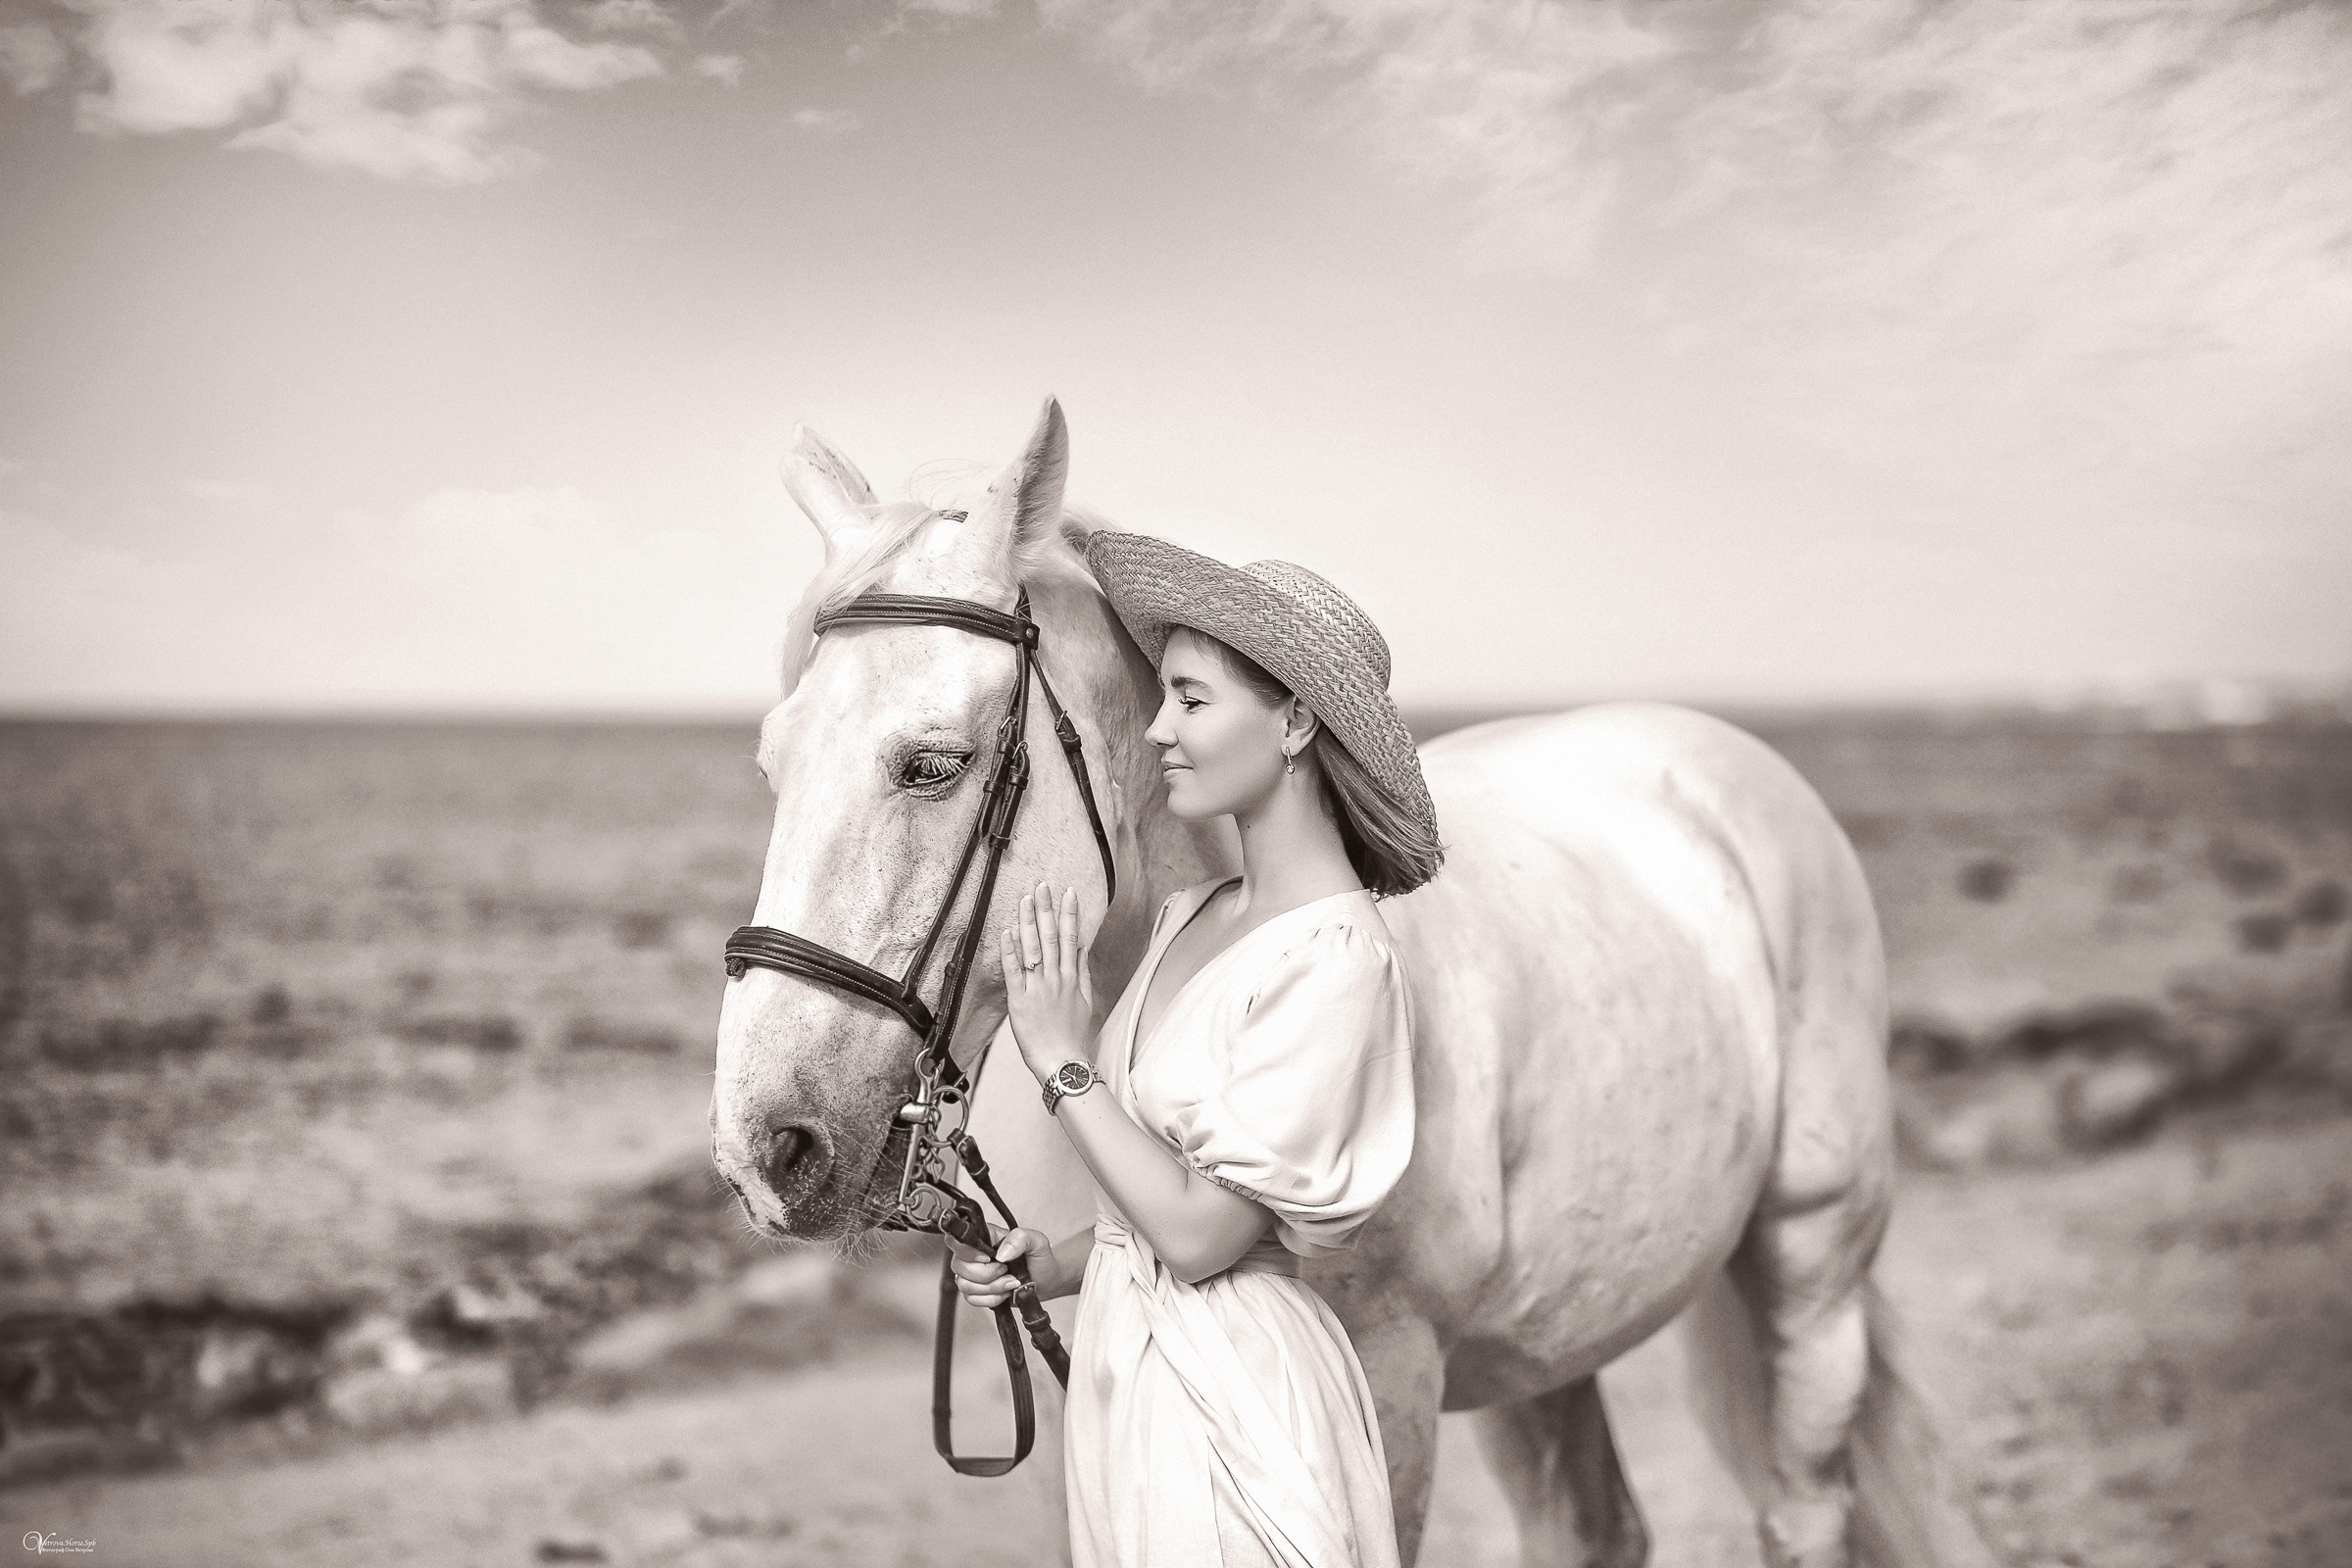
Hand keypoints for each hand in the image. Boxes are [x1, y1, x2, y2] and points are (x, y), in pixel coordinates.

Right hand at [949, 1226, 1053, 1309]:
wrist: (1046, 1281)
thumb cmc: (1039, 1259)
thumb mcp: (1037, 1241)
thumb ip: (1020, 1238)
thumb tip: (1001, 1253)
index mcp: (985, 1237)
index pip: (958, 1239)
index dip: (967, 1252)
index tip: (987, 1258)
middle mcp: (974, 1254)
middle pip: (959, 1266)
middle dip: (986, 1274)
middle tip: (1006, 1271)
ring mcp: (973, 1274)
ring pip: (964, 1284)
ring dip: (991, 1288)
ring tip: (1010, 1282)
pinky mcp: (977, 1292)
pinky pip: (972, 1299)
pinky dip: (991, 1299)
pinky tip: (1004, 1293)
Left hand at [998, 882, 1093, 1079]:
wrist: (1062, 1062)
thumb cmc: (1073, 1035)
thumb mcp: (1085, 1001)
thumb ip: (1083, 972)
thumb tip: (1084, 946)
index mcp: (1071, 978)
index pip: (1072, 939)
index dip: (1069, 914)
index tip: (1068, 892)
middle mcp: (1055, 979)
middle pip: (1051, 938)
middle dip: (1046, 909)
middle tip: (1043, 886)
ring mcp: (1037, 989)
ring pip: (1033, 949)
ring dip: (1028, 922)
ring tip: (1025, 900)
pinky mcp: (1019, 1001)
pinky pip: (1013, 971)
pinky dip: (1010, 950)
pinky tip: (1007, 931)